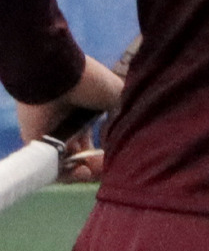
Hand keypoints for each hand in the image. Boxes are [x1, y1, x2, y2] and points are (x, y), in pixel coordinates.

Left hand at [16, 54, 123, 182]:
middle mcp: (69, 124)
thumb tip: (129, 133)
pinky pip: (51, 164)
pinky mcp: (37, 143)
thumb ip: (123, 115)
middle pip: (83, 152)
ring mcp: (52, 134)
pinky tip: (82, 171)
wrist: (56, 76)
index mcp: (87, 112)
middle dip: (95, 164)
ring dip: (82, 171)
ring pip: (68, 161)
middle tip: (105, 170)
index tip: (120, 155)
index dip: (110, 149)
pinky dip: (67, 173)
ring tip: (92, 173)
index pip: (98, 137)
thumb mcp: (118, 94)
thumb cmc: (89, 82)